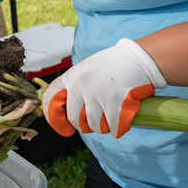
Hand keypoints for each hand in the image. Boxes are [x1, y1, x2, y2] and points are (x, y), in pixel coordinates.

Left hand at [42, 38, 165, 137]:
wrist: (137, 58)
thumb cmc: (112, 64)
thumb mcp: (87, 68)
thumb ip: (76, 85)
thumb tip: (66, 107)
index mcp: (72, 77)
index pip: (51, 97)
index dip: (52, 114)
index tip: (60, 122)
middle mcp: (81, 86)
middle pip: (74, 119)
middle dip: (82, 126)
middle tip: (91, 124)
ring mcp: (99, 95)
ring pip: (94, 125)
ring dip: (101, 128)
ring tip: (107, 123)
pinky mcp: (116, 103)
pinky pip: (112, 126)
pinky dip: (116, 129)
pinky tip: (118, 126)